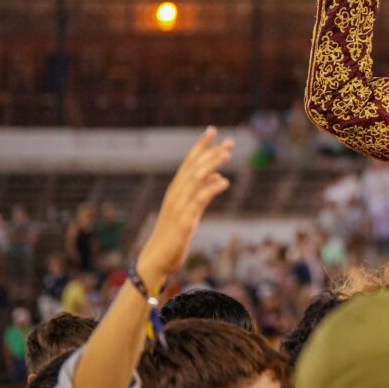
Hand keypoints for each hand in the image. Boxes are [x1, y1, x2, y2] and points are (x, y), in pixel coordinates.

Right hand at [137, 127, 232, 285]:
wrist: (158, 257)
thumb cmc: (174, 234)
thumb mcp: (190, 209)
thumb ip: (204, 193)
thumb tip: (219, 177)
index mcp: (176, 190)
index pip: (188, 162)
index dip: (200, 146)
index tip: (212, 130)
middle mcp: (176, 194)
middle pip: (194, 167)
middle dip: (211, 152)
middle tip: (230, 141)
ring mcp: (179, 207)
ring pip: (196, 180)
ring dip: (212, 165)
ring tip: (228, 154)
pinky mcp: (185, 221)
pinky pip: (199, 201)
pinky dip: (211, 189)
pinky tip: (224, 182)